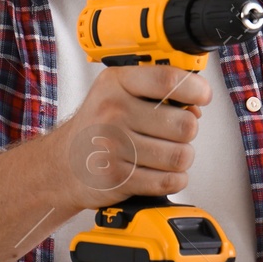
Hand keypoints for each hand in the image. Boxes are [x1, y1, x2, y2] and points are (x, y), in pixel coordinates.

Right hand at [46, 64, 212, 212]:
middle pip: (184, 124)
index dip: (195, 89)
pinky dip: (173, 179)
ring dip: (181, 158)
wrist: (60, 165)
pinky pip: (169, 181)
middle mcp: (113, 112)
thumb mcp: (118, 93)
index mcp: (116, 84)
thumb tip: (195, 107)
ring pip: (180, 156)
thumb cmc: (97, 127)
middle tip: (173, 133)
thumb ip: (157, 92)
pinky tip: (159, 172)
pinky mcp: (118, 178)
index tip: (202, 96)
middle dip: (187, 132)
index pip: (168, 80)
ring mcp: (113, 146)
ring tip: (165, 154)